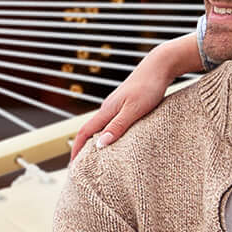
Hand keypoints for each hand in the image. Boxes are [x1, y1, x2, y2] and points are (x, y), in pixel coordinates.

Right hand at [70, 34, 199, 160]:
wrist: (159, 65)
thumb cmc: (149, 87)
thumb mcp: (134, 110)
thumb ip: (118, 126)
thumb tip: (99, 145)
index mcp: (107, 110)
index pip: (84, 132)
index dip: (76, 149)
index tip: (73, 166)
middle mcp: (108, 108)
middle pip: (89, 130)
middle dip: (83, 148)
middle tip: (82, 167)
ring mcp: (116, 105)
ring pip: (100, 126)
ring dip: (95, 141)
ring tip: (96, 157)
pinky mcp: (125, 103)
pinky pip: (111, 122)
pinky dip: (107, 133)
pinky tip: (115, 139)